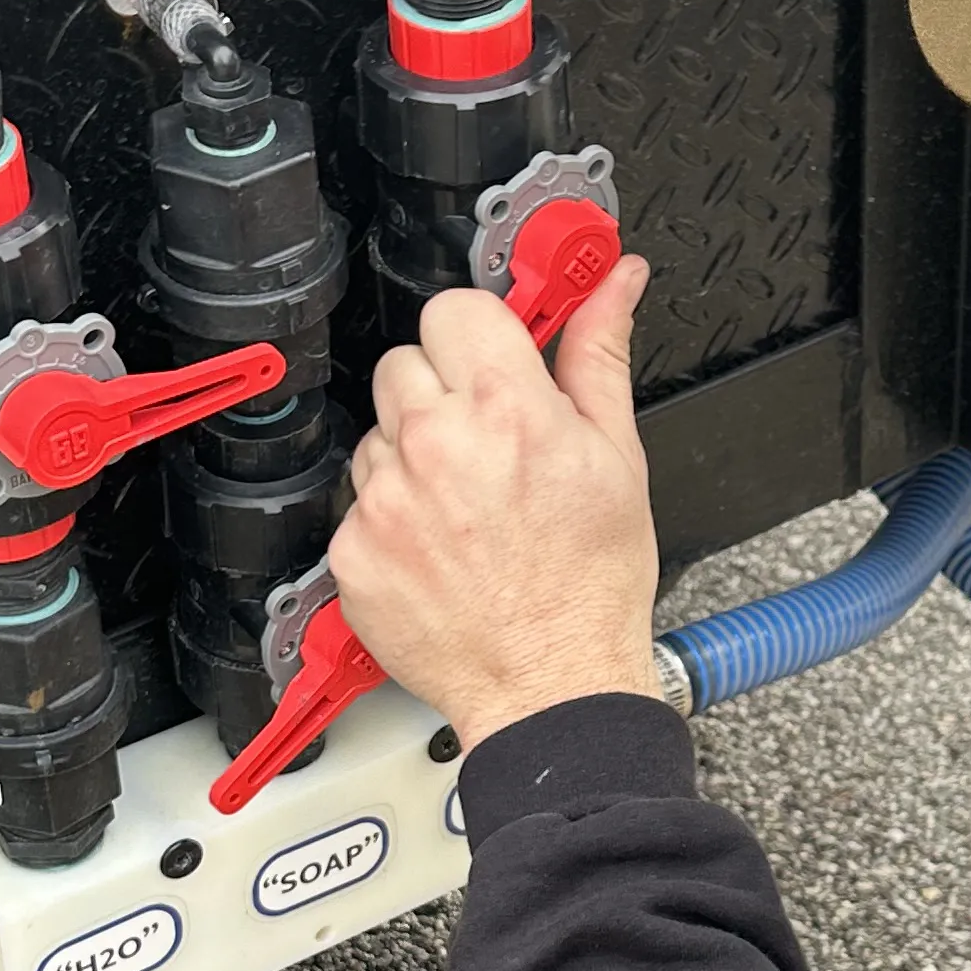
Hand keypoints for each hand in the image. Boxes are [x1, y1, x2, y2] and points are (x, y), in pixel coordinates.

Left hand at [330, 261, 660, 752]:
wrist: (552, 686)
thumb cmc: (590, 586)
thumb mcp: (618, 457)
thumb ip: (598, 355)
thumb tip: (612, 284)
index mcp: (507, 409)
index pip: (455, 309)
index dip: (477, 335)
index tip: (493, 360)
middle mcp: (436, 445)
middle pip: (406, 365)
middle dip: (442, 393)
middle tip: (486, 444)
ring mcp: (387, 501)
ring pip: (377, 436)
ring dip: (412, 458)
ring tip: (466, 509)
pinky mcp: (353, 552)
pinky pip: (359, 505)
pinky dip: (391, 522)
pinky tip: (439, 549)